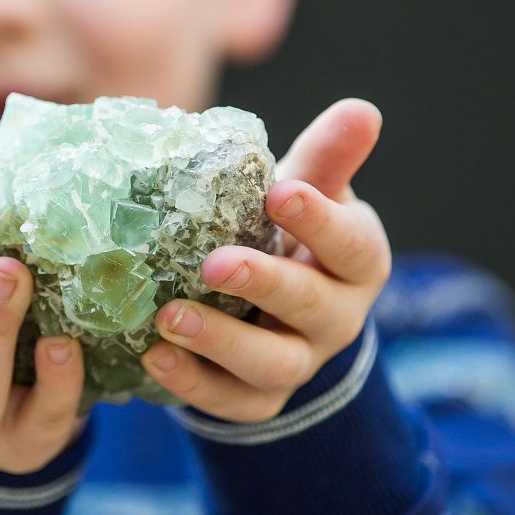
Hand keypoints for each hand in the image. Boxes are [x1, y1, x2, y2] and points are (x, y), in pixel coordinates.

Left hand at [141, 98, 391, 423]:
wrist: (269, 307)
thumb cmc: (283, 231)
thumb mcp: (307, 192)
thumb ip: (326, 157)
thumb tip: (361, 110)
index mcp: (355, 262)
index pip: (350, 244)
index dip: (319, 221)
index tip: (280, 192)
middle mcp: (336, 318)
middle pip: (311, 308)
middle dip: (264, 284)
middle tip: (214, 263)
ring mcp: (298, 363)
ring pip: (272, 365)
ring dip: (220, 343)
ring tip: (168, 318)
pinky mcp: (256, 400)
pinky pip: (230, 404)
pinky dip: (192, 385)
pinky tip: (152, 357)